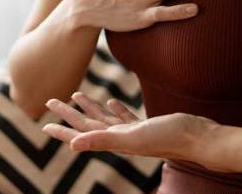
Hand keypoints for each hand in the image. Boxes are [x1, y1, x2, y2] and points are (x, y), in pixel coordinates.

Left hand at [41, 91, 228, 169]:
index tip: (43, 121)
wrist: (198, 137)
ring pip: (104, 119)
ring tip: (77, 95)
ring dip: (90, 108)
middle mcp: (120, 137)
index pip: (80, 133)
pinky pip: (125, 117)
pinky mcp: (147, 125)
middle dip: (69, 114)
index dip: (61, 127)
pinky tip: (111, 101)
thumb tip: (71, 145)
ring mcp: (134, 132)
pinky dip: (115, 109)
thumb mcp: (131, 138)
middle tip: (51, 101)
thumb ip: (101, 140)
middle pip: (87, 124)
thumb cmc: (167, 138)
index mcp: (113, 141)